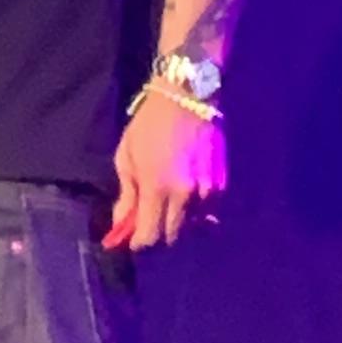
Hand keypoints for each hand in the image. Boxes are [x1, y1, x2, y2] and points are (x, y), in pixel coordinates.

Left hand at [104, 85, 223, 248]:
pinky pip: (205, 212)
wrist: (186, 99)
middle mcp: (184, 196)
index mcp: (157, 187)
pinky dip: (194, 212)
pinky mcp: (220, 186)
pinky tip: (184, 195)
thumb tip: (120, 226)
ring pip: (190, 226)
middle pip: (171, 236)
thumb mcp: (127, 156)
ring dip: (176, 223)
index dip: (138, 243)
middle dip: (157, 234)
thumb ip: (126, 195)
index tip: (130, 240)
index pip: (149, 235)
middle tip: (146, 222)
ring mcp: (206, 192)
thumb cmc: (149, 125)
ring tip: (166, 205)